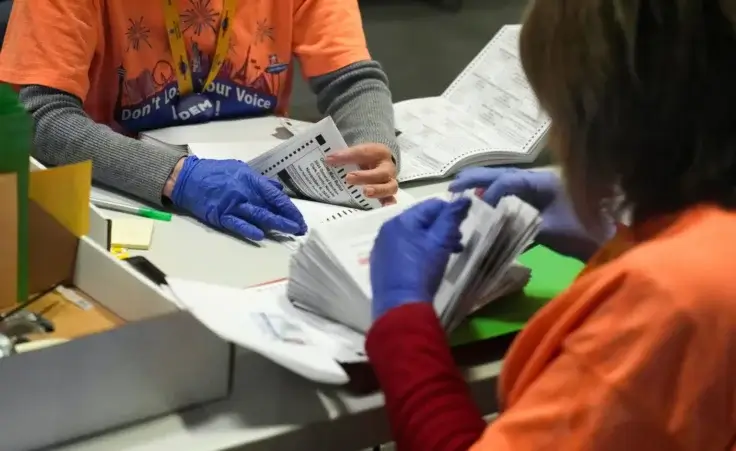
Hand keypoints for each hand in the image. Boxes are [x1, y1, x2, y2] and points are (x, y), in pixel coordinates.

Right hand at [169, 156, 307, 240]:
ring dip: (276, 225)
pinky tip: (261, 235)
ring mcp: (231, 204)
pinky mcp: (220, 216)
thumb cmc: (216, 172)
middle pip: (270, 207)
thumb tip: (278, 189)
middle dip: (288, 219)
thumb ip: (260, 181)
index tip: (300, 217)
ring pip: (258, 216)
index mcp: (250, 179)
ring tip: (290, 232)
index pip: (275, 195)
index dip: (289, 207)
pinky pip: (236, 224)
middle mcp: (244, 192)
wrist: (187, 177)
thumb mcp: (240, 169)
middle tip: (301, 229)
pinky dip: (248, 229)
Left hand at [325, 143, 397, 204]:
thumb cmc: (367, 158)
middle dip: (365, 176)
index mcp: (379, 152)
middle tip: (349, 178)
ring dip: (378, 190)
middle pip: (381, 172)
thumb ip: (344, 156)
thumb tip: (328, 160)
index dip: (347, 156)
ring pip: (390, 187)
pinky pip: (391, 200)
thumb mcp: (357, 153)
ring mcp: (390, 182)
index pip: (364, 152)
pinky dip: (388, 203)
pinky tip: (384, 207)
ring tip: (366, 192)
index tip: (330, 160)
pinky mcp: (388, 194)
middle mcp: (388, 168)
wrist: (380, 164)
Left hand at [370, 198, 470, 319]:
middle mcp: (388, 229)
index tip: (461, 229)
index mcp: (401, 220)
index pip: (431, 205)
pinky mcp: (380, 262)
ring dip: (431, 240)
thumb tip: (464, 198)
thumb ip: (452, 218)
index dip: (450, 213)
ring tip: (445, 255)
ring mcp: (381, 246)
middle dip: (442, 229)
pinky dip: (417, 251)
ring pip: (412, 234)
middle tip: (457, 244)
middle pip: (421, 220)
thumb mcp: (441, 242)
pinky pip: (402, 248)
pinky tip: (426, 265)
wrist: (399, 307)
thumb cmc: (422, 270)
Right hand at [449, 167, 612, 260]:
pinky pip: (514, 201)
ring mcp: (541, 193)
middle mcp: (538, 182)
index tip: (475, 207)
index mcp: (541, 181)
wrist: (611, 241)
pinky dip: (498, 204)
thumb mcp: (551, 228)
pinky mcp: (543, 208)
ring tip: (461, 194)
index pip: (507, 182)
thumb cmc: (584, 231)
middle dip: (477, 179)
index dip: (489, 193)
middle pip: (502, 176)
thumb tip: (495, 222)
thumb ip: (522, 224)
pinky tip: (485, 212)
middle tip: (452, 186)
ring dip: (485, 189)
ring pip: (507, 187)